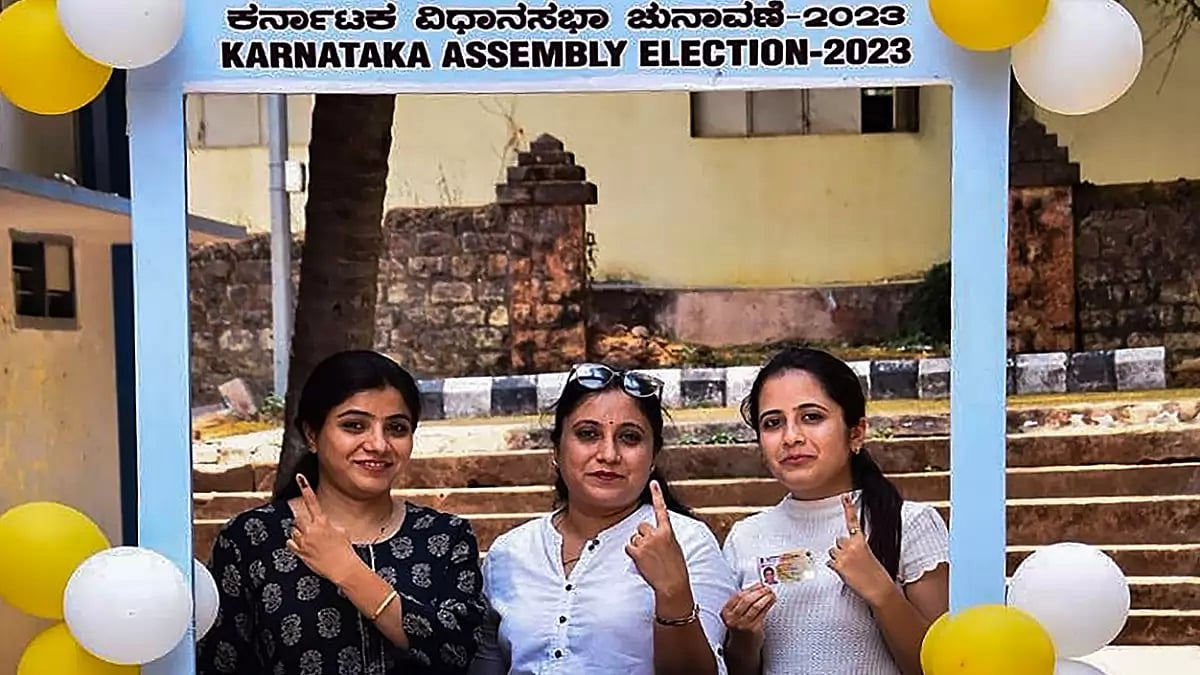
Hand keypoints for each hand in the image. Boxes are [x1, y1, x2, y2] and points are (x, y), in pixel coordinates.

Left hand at [287, 475, 365, 586]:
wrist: (342, 568)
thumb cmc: (344, 550)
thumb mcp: (341, 531)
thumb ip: (328, 524)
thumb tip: (323, 522)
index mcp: (322, 522)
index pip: (312, 500)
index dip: (305, 487)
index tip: (299, 477)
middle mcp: (311, 530)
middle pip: (297, 517)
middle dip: (301, 521)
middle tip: (310, 529)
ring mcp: (303, 541)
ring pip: (293, 530)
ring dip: (299, 534)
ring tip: (311, 542)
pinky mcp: (299, 552)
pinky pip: (290, 543)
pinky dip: (295, 544)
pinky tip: (306, 548)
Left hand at [626, 480, 690, 603]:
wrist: (673, 584)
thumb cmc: (676, 569)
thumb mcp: (674, 548)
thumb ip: (664, 538)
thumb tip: (653, 537)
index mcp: (669, 532)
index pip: (661, 509)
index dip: (657, 495)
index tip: (652, 482)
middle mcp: (657, 534)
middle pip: (641, 526)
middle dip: (642, 536)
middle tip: (650, 550)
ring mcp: (647, 542)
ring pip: (634, 538)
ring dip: (638, 547)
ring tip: (649, 559)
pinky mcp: (638, 552)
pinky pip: (629, 548)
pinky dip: (633, 554)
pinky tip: (642, 562)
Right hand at [720, 583, 775, 638]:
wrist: (742, 649)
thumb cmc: (740, 630)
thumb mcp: (735, 616)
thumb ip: (741, 604)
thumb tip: (756, 588)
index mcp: (726, 612)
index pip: (738, 595)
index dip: (750, 588)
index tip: (759, 584)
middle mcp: (732, 618)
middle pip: (746, 599)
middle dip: (758, 591)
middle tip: (767, 587)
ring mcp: (742, 624)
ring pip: (755, 605)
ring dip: (765, 596)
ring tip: (771, 593)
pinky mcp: (753, 629)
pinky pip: (762, 613)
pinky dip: (768, 604)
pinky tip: (772, 601)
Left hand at [827, 493, 895, 607]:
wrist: (879, 588)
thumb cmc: (876, 574)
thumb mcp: (869, 555)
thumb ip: (857, 547)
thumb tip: (844, 547)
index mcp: (861, 541)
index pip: (853, 522)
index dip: (849, 507)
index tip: (845, 496)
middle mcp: (852, 545)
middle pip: (837, 541)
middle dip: (841, 550)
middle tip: (852, 562)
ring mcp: (844, 554)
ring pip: (832, 552)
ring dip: (838, 559)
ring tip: (851, 569)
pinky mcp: (838, 565)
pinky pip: (830, 563)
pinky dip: (835, 568)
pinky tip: (846, 573)